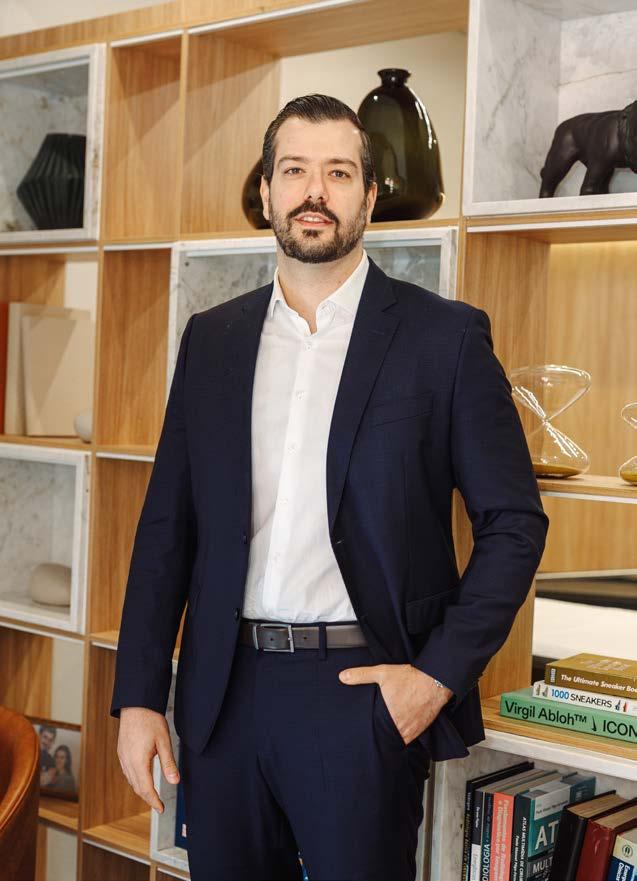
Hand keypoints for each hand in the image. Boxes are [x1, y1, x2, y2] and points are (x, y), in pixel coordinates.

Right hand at [116, 707, 179, 813]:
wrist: (136, 704)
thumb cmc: (151, 720)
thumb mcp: (164, 741)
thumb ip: (168, 763)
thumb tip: (175, 782)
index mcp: (138, 762)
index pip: (146, 789)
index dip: (154, 801)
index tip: (161, 809)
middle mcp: (127, 762)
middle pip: (137, 787)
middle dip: (148, 798)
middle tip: (158, 805)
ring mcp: (122, 757)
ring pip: (131, 780)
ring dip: (141, 789)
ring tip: (152, 794)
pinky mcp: (121, 751)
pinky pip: (127, 771)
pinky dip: (135, 779)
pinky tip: (142, 777)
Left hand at [338, 663, 452, 744]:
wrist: (434, 681)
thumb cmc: (409, 678)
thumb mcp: (382, 673)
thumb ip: (361, 675)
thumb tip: (342, 677)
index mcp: (388, 716)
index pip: (375, 733)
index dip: (370, 734)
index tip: (365, 733)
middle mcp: (400, 727)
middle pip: (387, 737)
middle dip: (381, 735)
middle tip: (376, 732)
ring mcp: (412, 730)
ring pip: (398, 740)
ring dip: (393, 737)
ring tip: (387, 732)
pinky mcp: (421, 729)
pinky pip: (410, 738)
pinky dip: (405, 735)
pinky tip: (400, 728)